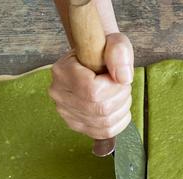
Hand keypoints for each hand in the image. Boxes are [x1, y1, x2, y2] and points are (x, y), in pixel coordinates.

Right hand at [48, 33, 133, 155]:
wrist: (91, 58)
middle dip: (121, 98)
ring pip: (103, 123)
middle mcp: (59, 93)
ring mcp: (65, 111)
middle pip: (100, 109)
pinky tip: (117, 108)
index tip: (118, 75)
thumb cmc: (101, 50)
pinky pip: (102, 132)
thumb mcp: (113, 42)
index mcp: (63, 71)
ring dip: (121, 109)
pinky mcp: (74, 123)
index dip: (115, 87)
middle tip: (121, 85)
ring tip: (119, 94)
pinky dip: (117, 122)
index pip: (93, 91)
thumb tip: (124, 78)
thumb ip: (119, 52)